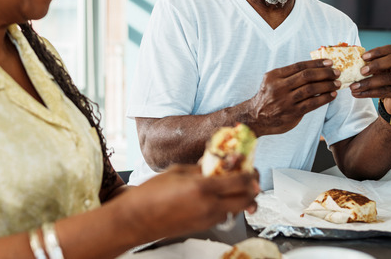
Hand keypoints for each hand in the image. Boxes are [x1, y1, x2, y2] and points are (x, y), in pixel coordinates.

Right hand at [115, 165, 258, 240]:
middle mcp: (210, 206)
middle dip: (253, 187)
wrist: (137, 218)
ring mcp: (208, 219)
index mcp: (203, 188)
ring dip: (240, 197)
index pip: (241, 181)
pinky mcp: (203, 227)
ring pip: (238, 209)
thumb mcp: (177, 172)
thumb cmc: (151, 194)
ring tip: (232, 186)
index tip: (249, 166)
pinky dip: (227, 206)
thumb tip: (215, 163)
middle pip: (247, 199)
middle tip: (249, 176)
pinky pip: (224, 216)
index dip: (250, 172)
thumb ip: (200, 168)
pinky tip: (216, 197)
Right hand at [247, 59, 339, 135]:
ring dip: (327, 85)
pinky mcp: (292, 112)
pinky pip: (312, 103)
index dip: (316, 63)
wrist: (256, 117)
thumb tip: (314, 69)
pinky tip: (332, 95)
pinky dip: (324, 98)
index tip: (329, 62)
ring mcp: (285, 100)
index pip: (299, 66)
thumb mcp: (272, 82)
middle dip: (324, 73)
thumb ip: (288, 76)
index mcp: (274, 76)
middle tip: (336, 72)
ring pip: (311, 89)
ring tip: (337, 83)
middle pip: (306, 76)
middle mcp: (279, 86)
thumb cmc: (268, 97)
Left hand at [349, 45, 390, 116]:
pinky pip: (384, 92)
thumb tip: (351, 60)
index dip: (378, 51)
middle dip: (376, 64)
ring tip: (354, 86)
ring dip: (368, 82)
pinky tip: (358, 93)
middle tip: (362, 71)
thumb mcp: (382, 69)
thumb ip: (372, 64)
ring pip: (388, 78)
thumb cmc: (387, 79)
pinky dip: (369, 93)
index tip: (363, 57)